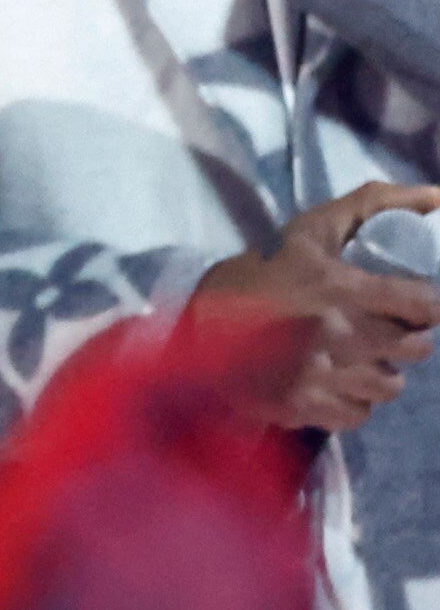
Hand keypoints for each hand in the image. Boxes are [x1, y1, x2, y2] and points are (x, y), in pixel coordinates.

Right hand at [189, 183, 439, 432]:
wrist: (194, 323)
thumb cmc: (262, 270)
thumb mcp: (312, 228)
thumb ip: (376, 204)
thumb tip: (439, 194)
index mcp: (342, 287)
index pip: (426, 306)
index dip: (425, 304)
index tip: (411, 302)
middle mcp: (337, 334)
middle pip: (414, 349)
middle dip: (404, 337)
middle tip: (382, 329)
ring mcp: (320, 376)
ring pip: (390, 385)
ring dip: (380, 372)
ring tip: (358, 358)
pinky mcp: (301, 407)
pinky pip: (358, 414)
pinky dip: (352, 402)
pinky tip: (335, 383)